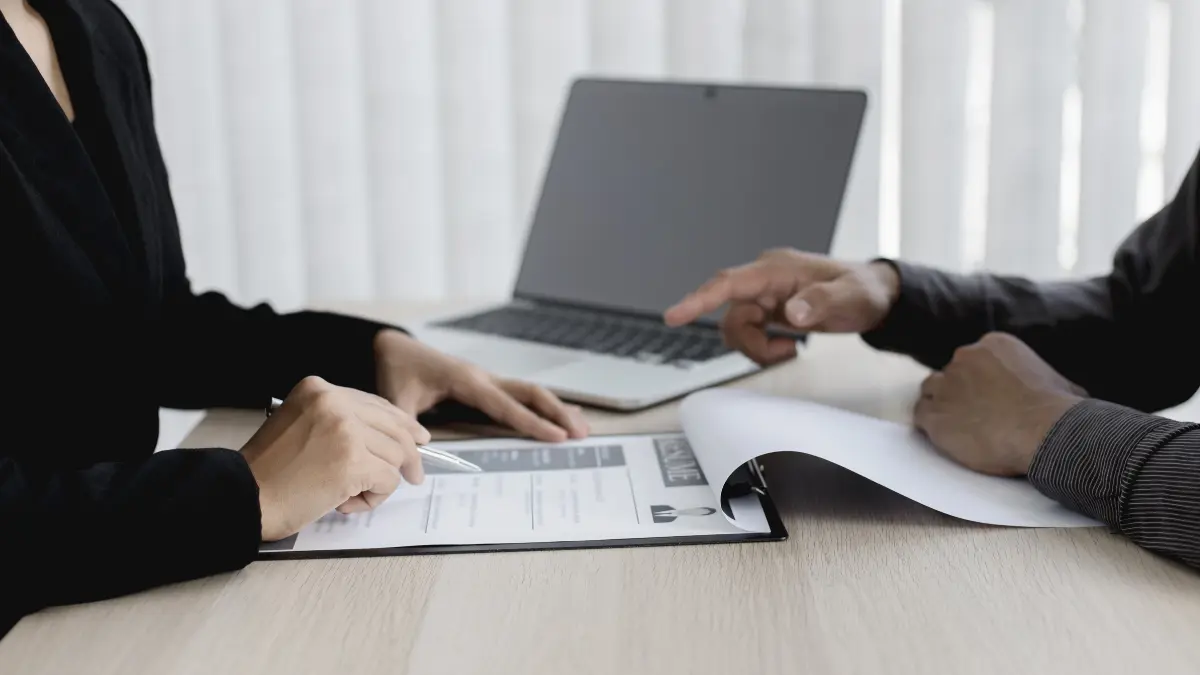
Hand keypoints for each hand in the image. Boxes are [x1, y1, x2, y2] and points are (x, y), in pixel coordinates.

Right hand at [241, 376, 429, 540]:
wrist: (243, 496)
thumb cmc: (269, 472)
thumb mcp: (300, 425)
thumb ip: (338, 422)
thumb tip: (391, 435)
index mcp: (318, 388)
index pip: (376, 404)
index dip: (401, 424)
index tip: (418, 437)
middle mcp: (333, 401)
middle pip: (394, 427)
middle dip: (409, 454)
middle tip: (416, 475)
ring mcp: (345, 429)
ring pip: (395, 456)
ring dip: (379, 482)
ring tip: (348, 495)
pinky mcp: (352, 461)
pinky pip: (388, 480)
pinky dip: (374, 497)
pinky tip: (345, 503)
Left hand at [373, 329, 588, 442]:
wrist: (393, 347)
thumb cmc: (396, 371)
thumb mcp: (396, 400)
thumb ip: (407, 428)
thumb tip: (420, 462)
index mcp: (466, 381)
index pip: (506, 405)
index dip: (533, 422)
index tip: (558, 437)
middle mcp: (483, 377)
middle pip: (530, 392)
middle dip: (557, 412)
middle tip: (581, 434)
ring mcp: (487, 379)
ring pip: (530, 391)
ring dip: (556, 408)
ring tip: (582, 427)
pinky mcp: (486, 383)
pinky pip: (520, 393)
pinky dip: (543, 404)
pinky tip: (561, 413)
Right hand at [663, 249, 900, 364]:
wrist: (876, 297)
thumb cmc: (864, 291)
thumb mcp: (850, 297)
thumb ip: (820, 302)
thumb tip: (791, 312)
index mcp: (777, 269)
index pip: (729, 283)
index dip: (699, 299)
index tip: (675, 315)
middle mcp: (765, 280)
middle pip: (731, 315)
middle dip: (750, 342)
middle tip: (785, 351)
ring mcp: (766, 295)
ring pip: (737, 327)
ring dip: (757, 347)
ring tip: (790, 349)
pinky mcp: (769, 310)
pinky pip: (750, 333)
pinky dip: (764, 347)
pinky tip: (789, 345)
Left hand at [914, 332, 1086, 475]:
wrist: (1042, 430)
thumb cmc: (1058, 410)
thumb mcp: (1062, 384)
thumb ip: (1050, 382)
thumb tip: (1069, 393)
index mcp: (993, 345)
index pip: (974, 360)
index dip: (978, 381)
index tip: (987, 397)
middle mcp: (964, 358)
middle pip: (951, 373)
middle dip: (960, 392)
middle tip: (973, 414)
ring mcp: (945, 385)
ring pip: (931, 390)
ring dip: (940, 405)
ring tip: (957, 425)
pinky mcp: (934, 413)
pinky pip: (920, 415)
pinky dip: (929, 425)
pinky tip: (945, 436)